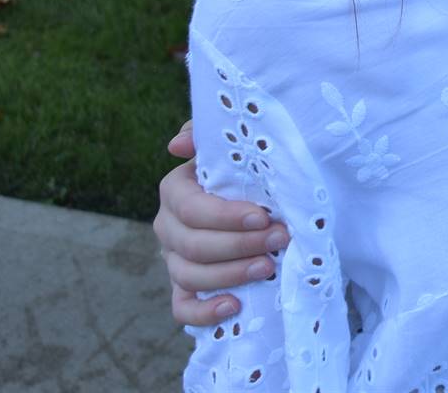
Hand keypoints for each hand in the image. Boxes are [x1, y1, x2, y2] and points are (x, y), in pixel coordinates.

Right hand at [155, 121, 290, 326]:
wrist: (260, 205)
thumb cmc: (246, 173)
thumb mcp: (232, 150)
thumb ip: (207, 136)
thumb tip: (177, 144)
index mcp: (176, 191)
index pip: (191, 208)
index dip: (225, 216)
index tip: (263, 217)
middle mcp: (168, 227)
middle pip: (193, 245)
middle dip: (239, 245)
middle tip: (279, 240)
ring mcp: (173, 260)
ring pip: (189, 276)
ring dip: (230, 275)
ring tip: (267, 268)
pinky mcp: (184, 289)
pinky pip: (183, 309)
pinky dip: (205, 312)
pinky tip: (234, 306)